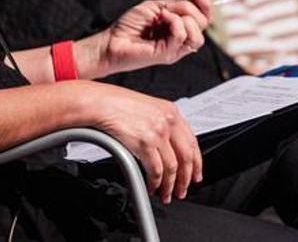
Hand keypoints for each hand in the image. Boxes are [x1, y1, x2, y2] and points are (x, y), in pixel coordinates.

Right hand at [84, 82, 201, 202]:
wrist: (101, 103)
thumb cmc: (119, 105)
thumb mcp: (150, 109)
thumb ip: (163, 125)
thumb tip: (170, 146)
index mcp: (172, 112)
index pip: (192, 142)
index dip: (196, 162)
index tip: (195, 174)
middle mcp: (168, 122)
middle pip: (186, 157)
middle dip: (186, 179)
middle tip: (182, 190)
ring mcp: (158, 133)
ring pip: (172, 167)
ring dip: (170, 185)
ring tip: (166, 194)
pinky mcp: (145, 143)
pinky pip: (156, 170)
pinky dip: (155, 183)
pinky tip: (152, 187)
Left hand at [102, 0, 212, 73]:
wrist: (112, 41)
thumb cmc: (130, 25)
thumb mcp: (156, 7)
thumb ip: (176, 5)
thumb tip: (193, 1)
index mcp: (180, 27)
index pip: (203, 19)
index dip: (205, 5)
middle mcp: (180, 39)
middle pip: (203, 25)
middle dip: (191, 9)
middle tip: (170, 8)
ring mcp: (175, 49)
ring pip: (197, 35)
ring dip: (185, 19)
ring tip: (166, 16)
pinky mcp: (168, 55)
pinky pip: (181, 36)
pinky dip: (174, 23)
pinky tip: (162, 20)